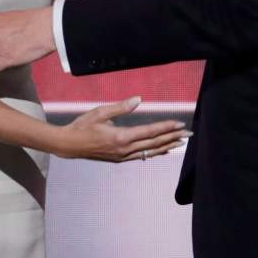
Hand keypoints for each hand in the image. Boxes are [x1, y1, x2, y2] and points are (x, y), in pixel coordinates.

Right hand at [55, 96, 189, 161]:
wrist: (69, 145)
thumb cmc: (83, 126)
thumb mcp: (100, 112)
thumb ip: (121, 107)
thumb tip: (139, 99)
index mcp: (121, 137)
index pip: (150, 132)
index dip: (166, 127)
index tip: (180, 124)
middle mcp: (124, 149)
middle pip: (154, 144)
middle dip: (172, 138)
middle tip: (189, 134)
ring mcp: (122, 156)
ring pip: (150, 152)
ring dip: (167, 147)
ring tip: (180, 143)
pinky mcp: (119, 158)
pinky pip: (142, 156)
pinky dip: (154, 153)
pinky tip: (162, 150)